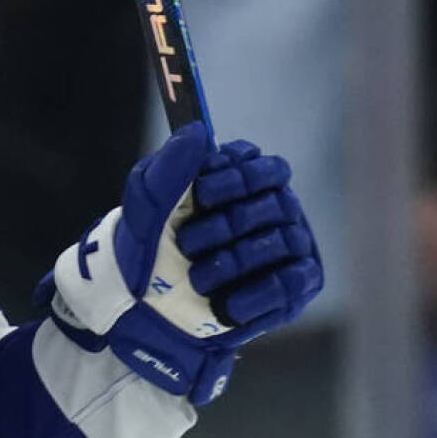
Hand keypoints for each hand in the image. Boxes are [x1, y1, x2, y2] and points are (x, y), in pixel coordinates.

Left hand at [37, 122, 322, 404]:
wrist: (143, 306)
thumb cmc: (147, 247)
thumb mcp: (147, 204)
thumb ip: (170, 166)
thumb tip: (198, 131)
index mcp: (240, 181)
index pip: (261, 165)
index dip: (235, 177)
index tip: (203, 192)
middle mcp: (271, 209)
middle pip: (275, 202)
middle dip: (226, 225)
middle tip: (186, 245)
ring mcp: (287, 246)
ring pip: (281, 241)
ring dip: (233, 262)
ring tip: (196, 278)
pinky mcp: (294, 287)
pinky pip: (290, 283)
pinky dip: (256, 293)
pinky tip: (225, 304)